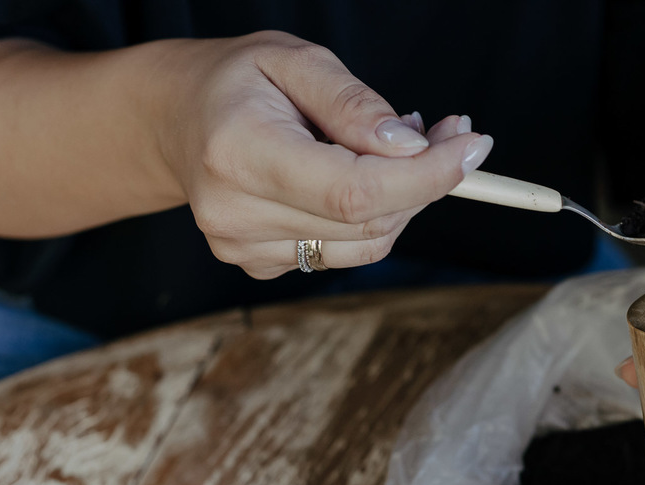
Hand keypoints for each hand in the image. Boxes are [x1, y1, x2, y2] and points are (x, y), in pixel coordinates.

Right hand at [157, 32, 491, 277]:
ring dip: (405, 199)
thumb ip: (353, 102)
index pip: (353, 191)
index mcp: (239, 153)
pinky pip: (346, 252)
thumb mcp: (293, 60)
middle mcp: (235, 212)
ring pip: (367, 243)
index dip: (425, 177)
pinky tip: (359, 174)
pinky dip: (372, 216)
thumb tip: (410, 146)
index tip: (473, 147)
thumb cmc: (234, 82)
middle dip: (427, 180)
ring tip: (399, 146)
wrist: (172, 120)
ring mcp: (244, 248)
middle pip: (368, 220)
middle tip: (448, 132)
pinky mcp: (259, 265)